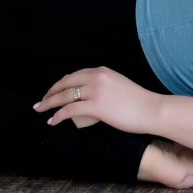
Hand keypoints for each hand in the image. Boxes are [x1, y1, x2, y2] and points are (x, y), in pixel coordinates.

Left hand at [33, 66, 159, 134]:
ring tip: (41, 110)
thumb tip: (91, 97)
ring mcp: (95, 91)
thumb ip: (104, 86)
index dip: (61, 84)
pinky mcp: (96, 106)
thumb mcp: (118, 85)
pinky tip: (52, 121)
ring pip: (64, 96)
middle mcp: (97, 77)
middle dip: (50, 93)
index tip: (53, 91)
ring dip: (49, 103)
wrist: (151, 109)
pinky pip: (70, 110)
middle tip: (41, 102)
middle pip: (65, 83)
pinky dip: (58, 116)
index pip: (74, 76)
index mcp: (102, 71)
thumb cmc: (138, 102)